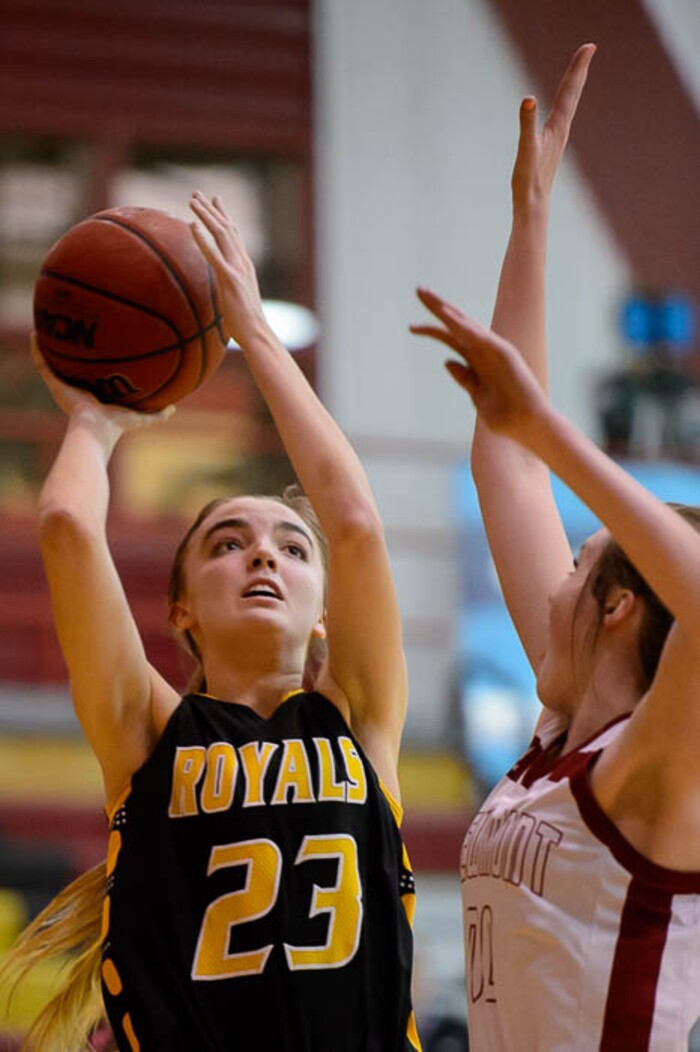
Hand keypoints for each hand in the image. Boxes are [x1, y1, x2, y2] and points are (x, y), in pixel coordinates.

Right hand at [30, 333, 173, 432]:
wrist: (97, 428)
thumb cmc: (118, 426)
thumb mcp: (142, 418)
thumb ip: (157, 415)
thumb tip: (174, 408)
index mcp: (97, 397)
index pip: (96, 378)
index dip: (97, 365)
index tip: (103, 347)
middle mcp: (80, 390)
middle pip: (76, 367)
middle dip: (76, 351)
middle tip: (79, 329)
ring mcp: (65, 387)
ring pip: (56, 363)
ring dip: (53, 347)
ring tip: (52, 325)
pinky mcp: (55, 384)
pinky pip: (42, 364)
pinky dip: (36, 350)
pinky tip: (34, 334)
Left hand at [189, 191, 270, 349]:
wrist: (257, 334)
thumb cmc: (246, 324)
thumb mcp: (235, 299)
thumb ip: (227, 288)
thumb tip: (219, 289)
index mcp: (245, 266)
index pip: (234, 234)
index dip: (223, 216)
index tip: (214, 200)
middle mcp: (243, 262)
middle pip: (226, 228)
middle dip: (211, 209)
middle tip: (196, 193)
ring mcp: (238, 269)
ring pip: (221, 234)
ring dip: (206, 216)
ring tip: (191, 201)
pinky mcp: (230, 280)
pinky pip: (214, 255)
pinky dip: (202, 239)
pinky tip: (192, 226)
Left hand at [411, 288, 549, 445]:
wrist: (529, 427)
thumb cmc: (506, 416)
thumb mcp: (477, 395)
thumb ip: (465, 378)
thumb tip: (447, 362)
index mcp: (477, 361)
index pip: (450, 338)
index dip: (431, 330)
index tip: (410, 327)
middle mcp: (485, 352)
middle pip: (457, 325)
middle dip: (438, 307)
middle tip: (419, 290)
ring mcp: (495, 352)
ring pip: (469, 327)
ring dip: (450, 313)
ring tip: (432, 299)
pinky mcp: (506, 356)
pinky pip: (483, 339)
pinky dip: (468, 330)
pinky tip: (452, 320)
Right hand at [512, 42, 594, 209]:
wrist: (533, 206)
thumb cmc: (528, 180)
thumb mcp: (526, 149)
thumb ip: (527, 123)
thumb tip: (528, 99)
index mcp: (558, 127)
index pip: (569, 90)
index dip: (578, 67)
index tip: (589, 46)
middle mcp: (562, 130)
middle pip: (573, 93)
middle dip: (579, 69)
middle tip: (589, 48)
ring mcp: (557, 138)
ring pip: (568, 104)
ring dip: (573, 85)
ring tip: (579, 70)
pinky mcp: (551, 146)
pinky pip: (560, 116)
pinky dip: (563, 103)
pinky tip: (561, 107)